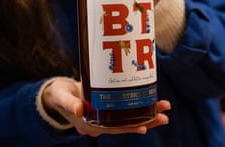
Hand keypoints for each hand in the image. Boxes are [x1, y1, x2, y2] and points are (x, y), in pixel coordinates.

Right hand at [42, 77, 170, 136]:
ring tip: (165, 107)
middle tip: (165, 116)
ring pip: (130, 117)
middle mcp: (101, 123)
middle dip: (147, 121)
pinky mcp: (110, 106)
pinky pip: (128, 109)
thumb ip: (69, 103)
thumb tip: (78, 109)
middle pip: (127, 124)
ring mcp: (106, 116)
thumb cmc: (59, 97)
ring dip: (148, 113)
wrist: (59, 94)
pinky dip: (140, 105)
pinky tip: (153, 101)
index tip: (145, 127)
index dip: (129, 128)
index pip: (114, 129)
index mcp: (90, 125)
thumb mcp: (61, 98)